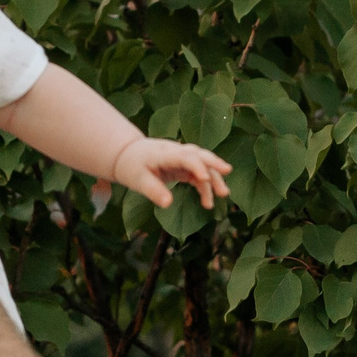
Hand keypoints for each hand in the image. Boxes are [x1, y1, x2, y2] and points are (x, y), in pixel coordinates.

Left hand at [112, 138, 232, 209]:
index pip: (184, 156)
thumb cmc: (131, 166)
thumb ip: (153, 191)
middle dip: (214, 163)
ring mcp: (182, 158)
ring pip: (203, 164)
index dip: (196, 165)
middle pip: (199, 154)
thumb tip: (168, 204)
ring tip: (223, 195)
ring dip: (214, 178)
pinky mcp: (184, 165)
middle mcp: (176, 151)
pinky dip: (205, 186)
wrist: (128, 155)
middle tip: (228, 171)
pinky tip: (207, 202)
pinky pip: (198, 174)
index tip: (205, 179)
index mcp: (164, 153)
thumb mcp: (138, 180)